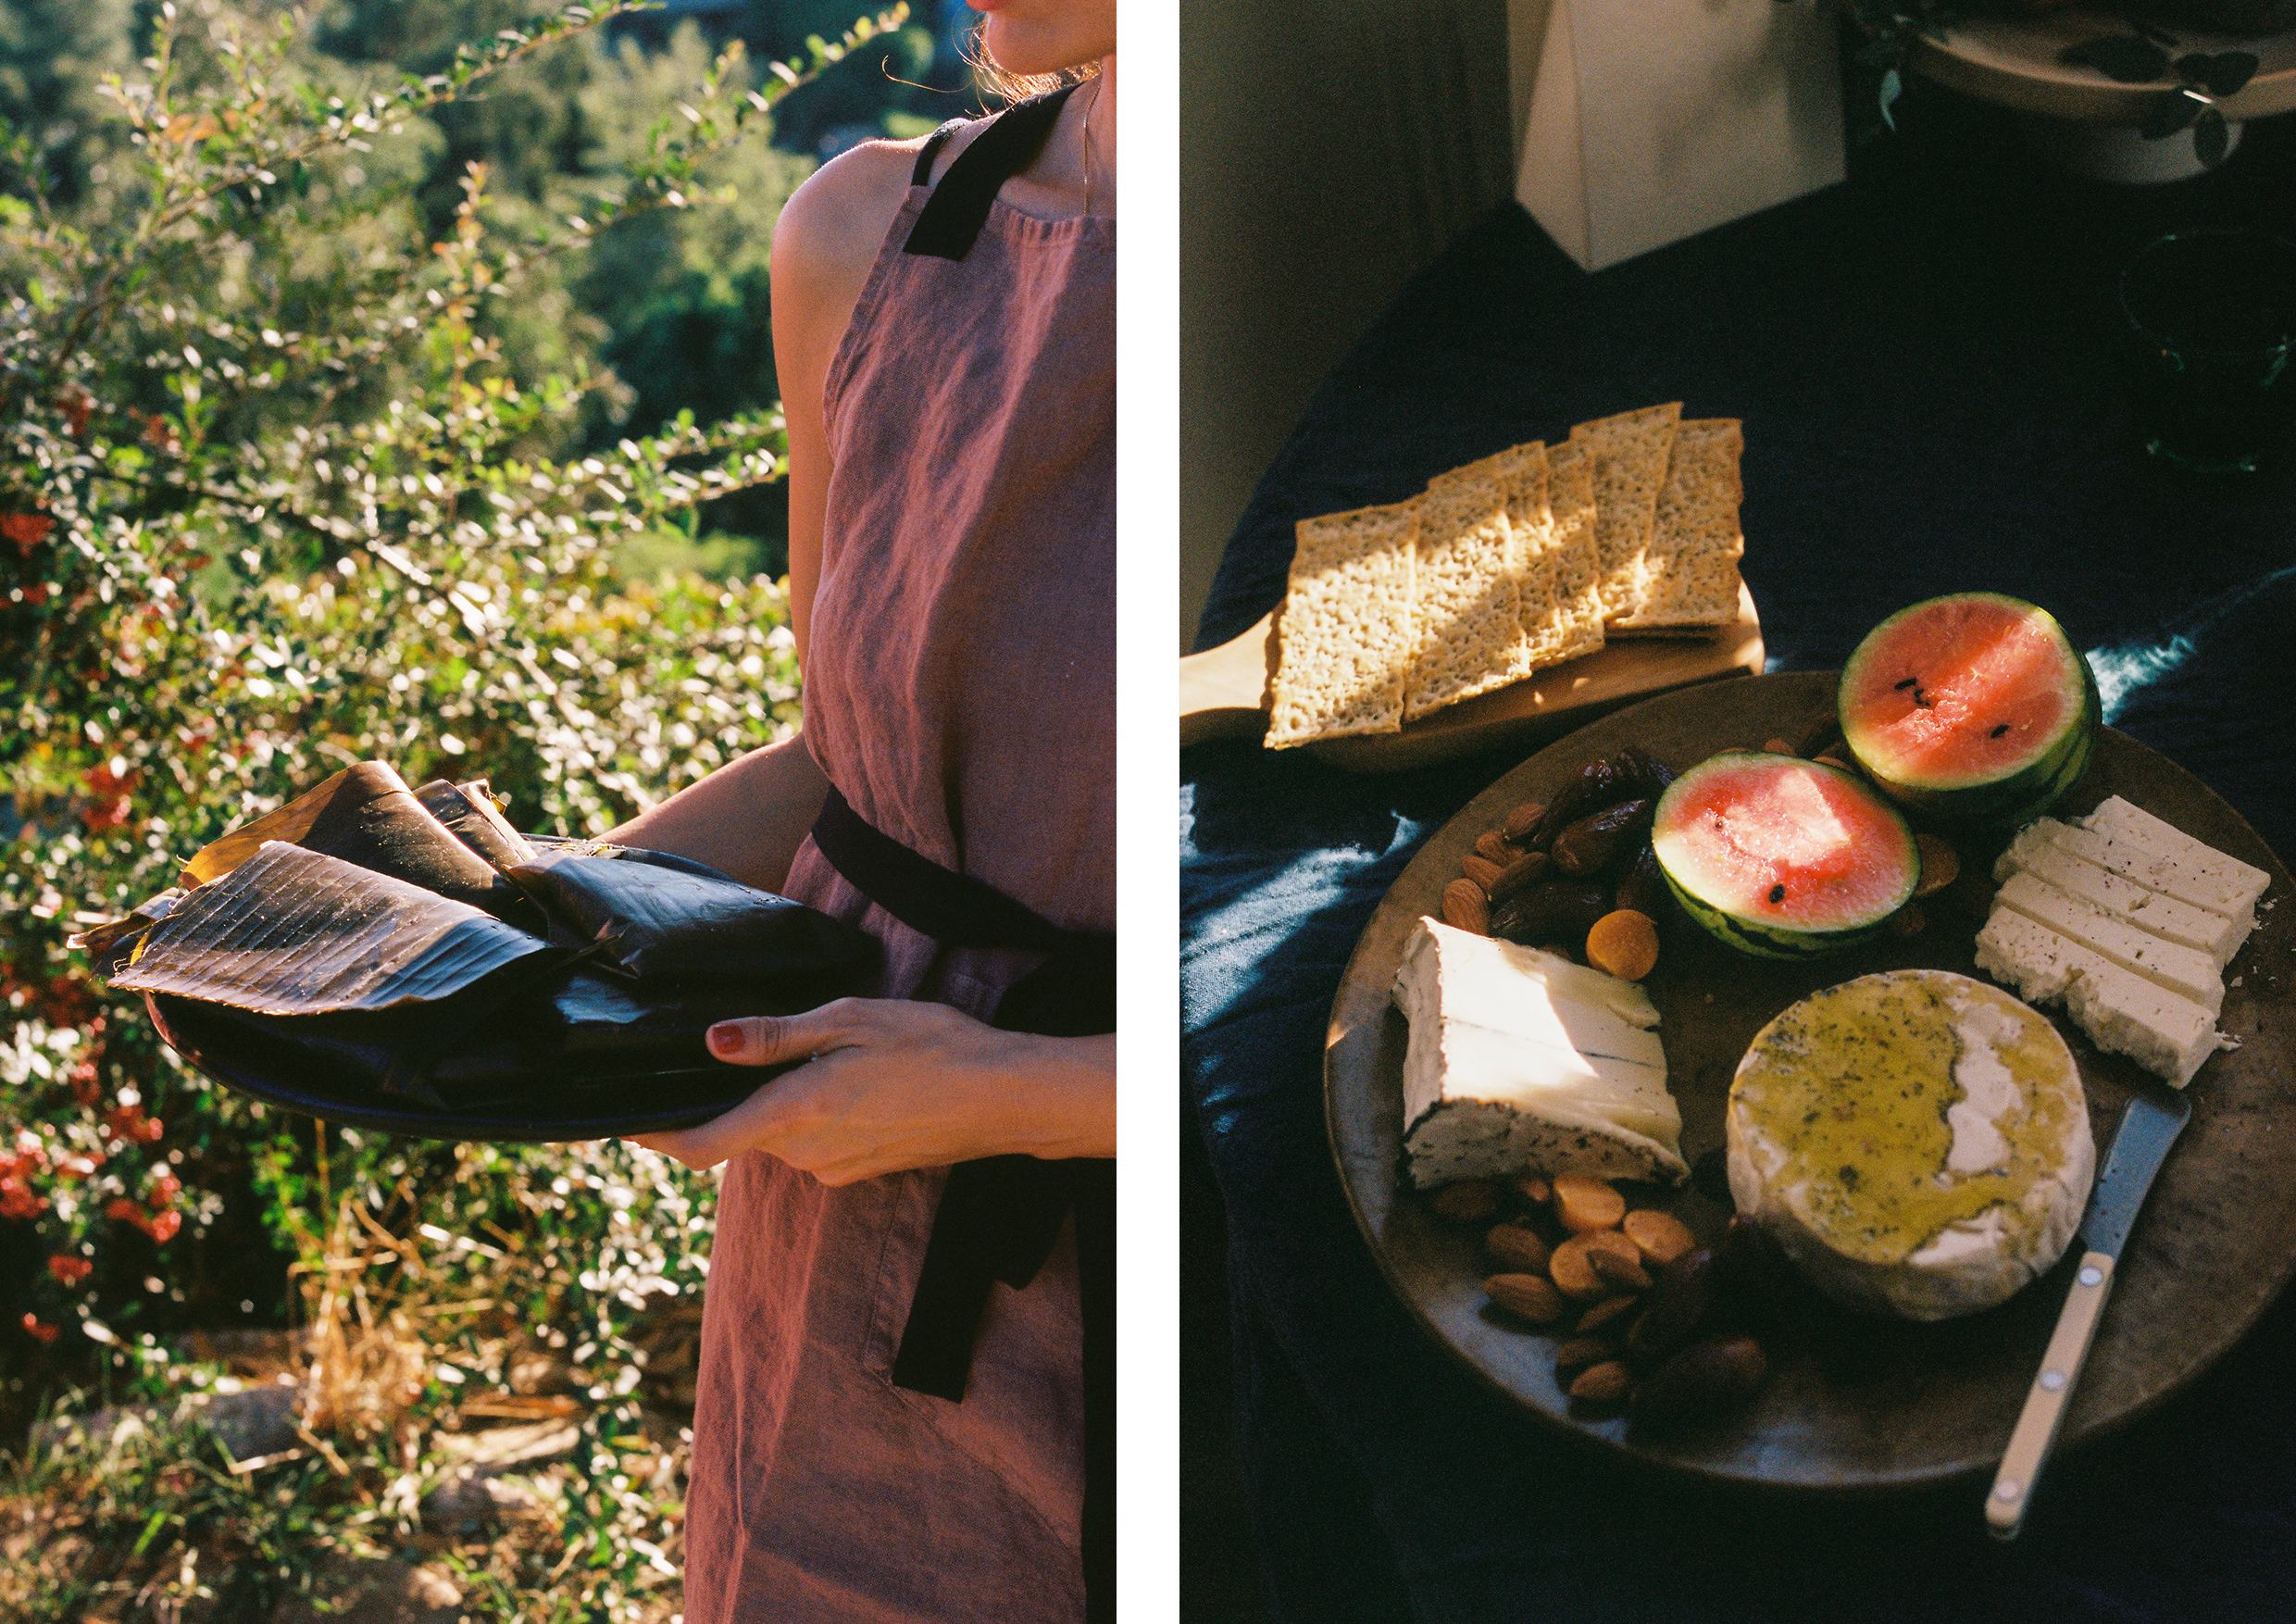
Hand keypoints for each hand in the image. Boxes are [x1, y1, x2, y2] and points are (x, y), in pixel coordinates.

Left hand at [628, 998, 1114, 1183]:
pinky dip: (818, 1114)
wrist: (1008, 1096)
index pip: (698, 1144)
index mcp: (794, 1114)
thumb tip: (711, 1043)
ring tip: (821, 1052)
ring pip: (781, 1136)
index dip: (651, 1136)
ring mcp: (836, 1170)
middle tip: (742, 1047)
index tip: (621, 1120)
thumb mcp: (850, 1020)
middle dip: (733, 1098)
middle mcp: (806, 1155)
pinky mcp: (863, 1173)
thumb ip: (776, 1036)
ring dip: (783, 1102)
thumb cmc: (934, 1047)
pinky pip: (817, 1144)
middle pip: (740, 1133)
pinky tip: (856, 1080)